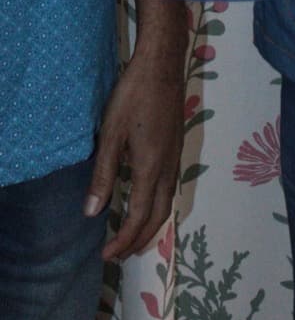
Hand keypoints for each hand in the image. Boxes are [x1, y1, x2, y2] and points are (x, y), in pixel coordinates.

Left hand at [85, 0, 186, 260]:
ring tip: (133, 235)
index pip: (141, 216)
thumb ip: (104, 175)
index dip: (125, 240)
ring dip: (152, 224)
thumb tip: (92, 213)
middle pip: (160, 214)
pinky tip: (147, 200)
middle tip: (120, 254)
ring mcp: (176, 155)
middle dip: (141, 239)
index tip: (108, 255)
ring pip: (168, 201)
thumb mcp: (112, 135)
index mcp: (151, 167)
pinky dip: (158, 205)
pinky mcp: (177, 145)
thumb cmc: (133, 97)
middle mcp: (168, 166)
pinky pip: (170, 187)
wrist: (163, 64)